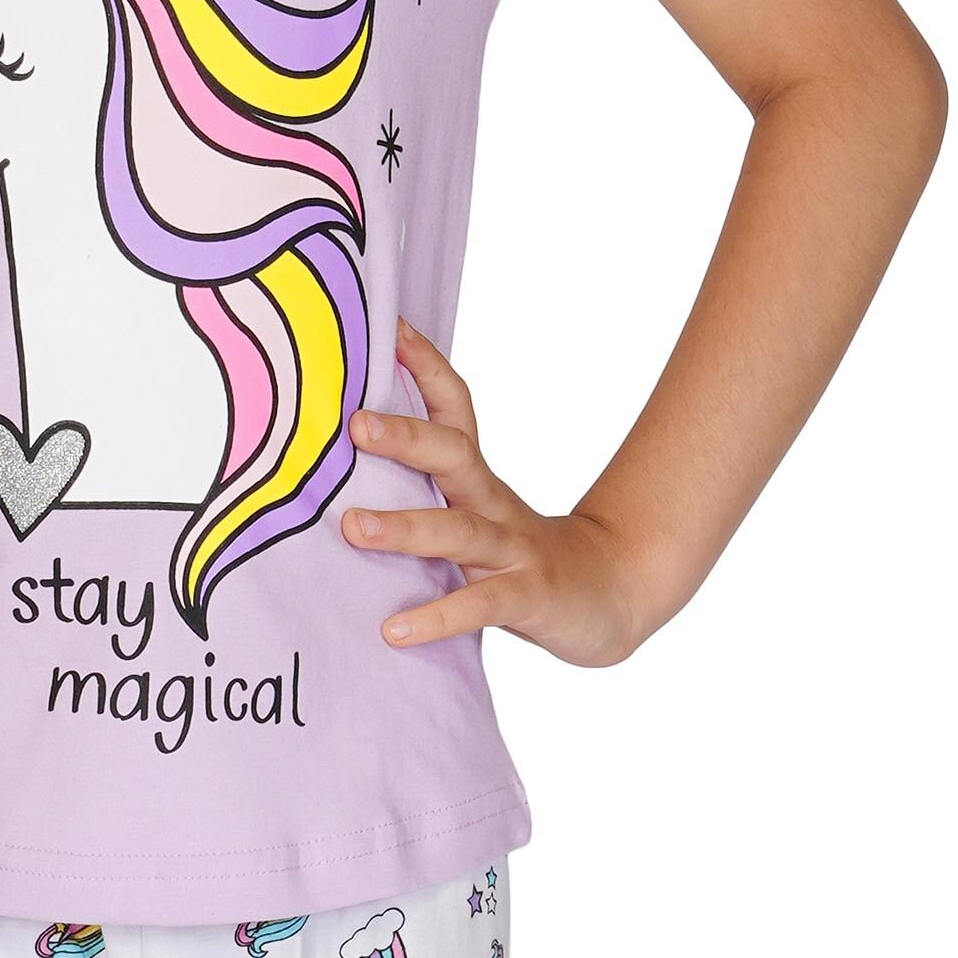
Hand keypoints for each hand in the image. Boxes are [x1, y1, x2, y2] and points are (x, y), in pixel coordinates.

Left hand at [343, 318, 659, 666]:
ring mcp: (514, 552)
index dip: (424, 365)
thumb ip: (425, 489)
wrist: (612, 595)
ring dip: (404, 528)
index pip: (454, 407)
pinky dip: (436, 617)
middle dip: (406, 436)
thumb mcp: (475, 513)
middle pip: (454, 456)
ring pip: (459, 530)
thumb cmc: (521, 556)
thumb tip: (345, 463)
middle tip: (355, 424)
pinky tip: (394, 631)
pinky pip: (479, 606)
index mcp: (478, 479)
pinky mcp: (528, 599)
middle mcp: (494, 505)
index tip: (388, 327)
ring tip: (352, 528)